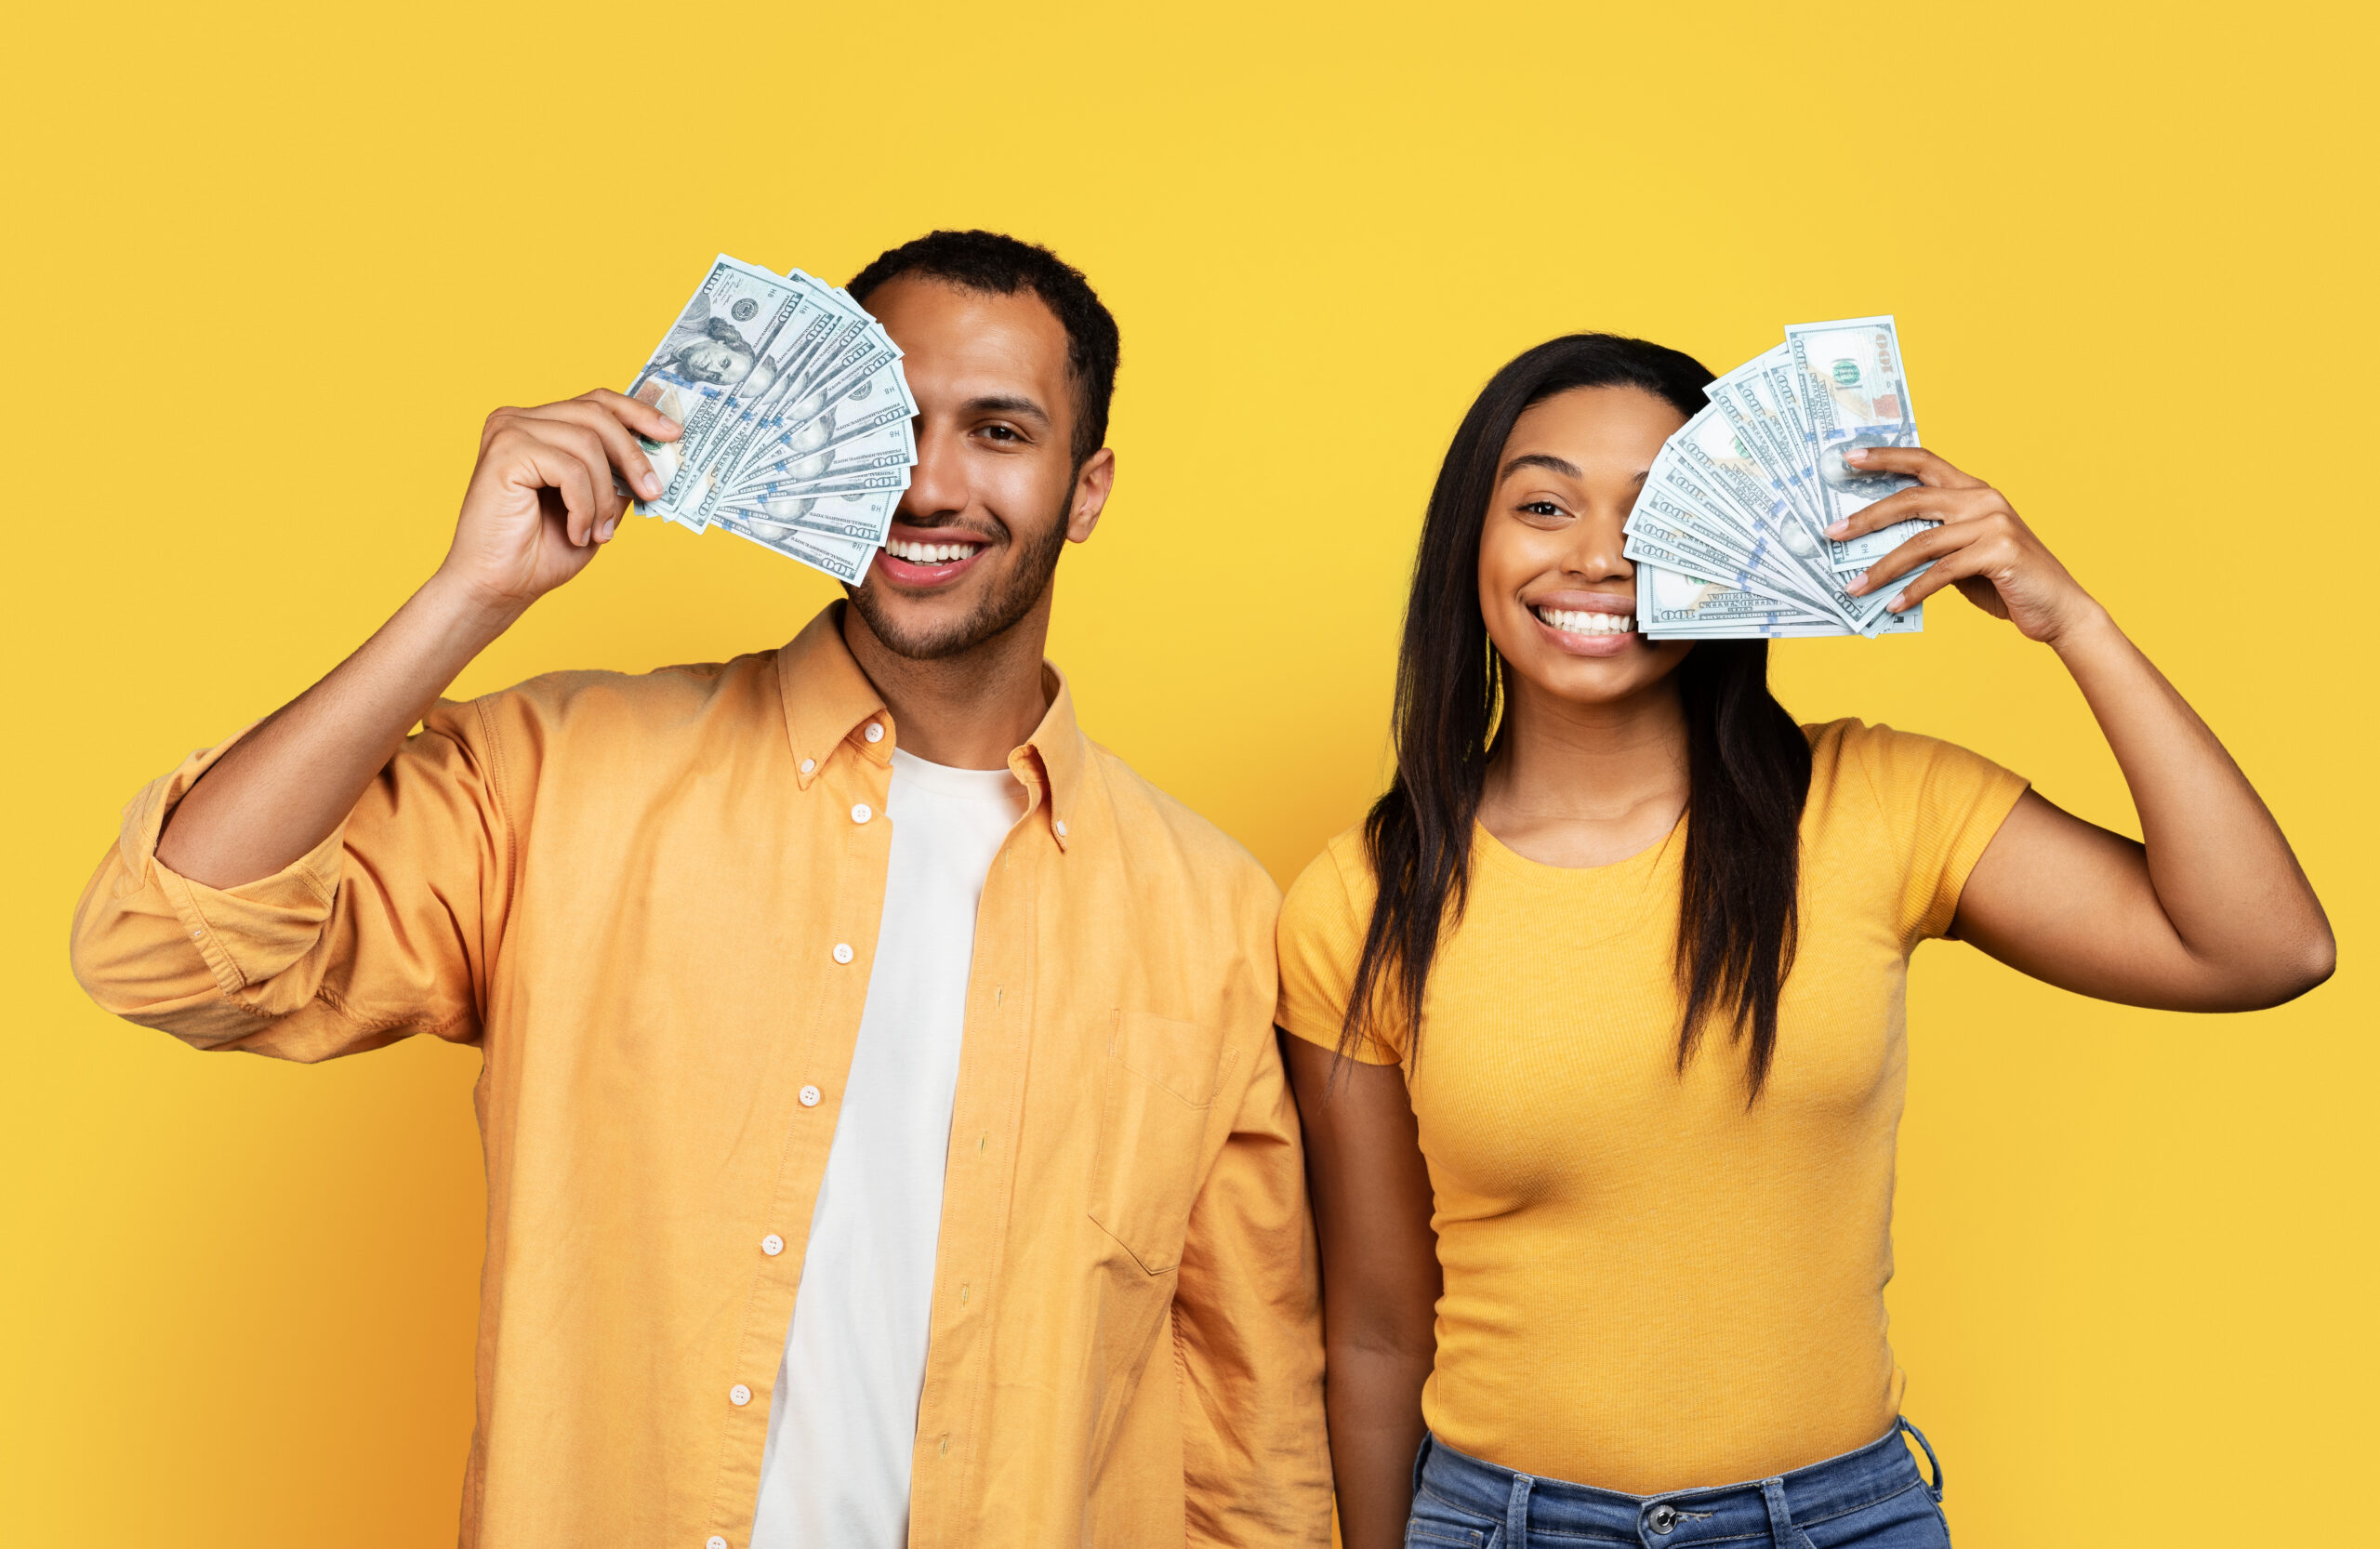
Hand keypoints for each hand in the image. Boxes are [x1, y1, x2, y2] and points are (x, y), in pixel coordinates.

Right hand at [434, 390, 682, 612]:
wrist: (497, 586)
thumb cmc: (540, 552)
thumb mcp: (597, 507)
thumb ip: (618, 477)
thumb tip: (659, 456)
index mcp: (538, 427)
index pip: (596, 402)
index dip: (638, 413)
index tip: (672, 433)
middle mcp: (519, 420)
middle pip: (596, 415)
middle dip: (634, 455)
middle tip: (652, 492)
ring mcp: (508, 431)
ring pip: (587, 443)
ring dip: (604, 496)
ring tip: (600, 532)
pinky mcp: (505, 451)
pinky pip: (570, 469)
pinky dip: (583, 506)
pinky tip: (576, 532)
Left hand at [1838, 446, 2098, 644]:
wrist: (2059, 608)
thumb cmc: (2004, 581)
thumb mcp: (1962, 554)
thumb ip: (1930, 542)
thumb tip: (1873, 549)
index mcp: (1974, 491)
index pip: (1924, 462)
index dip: (1885, 457)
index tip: (1849, 457)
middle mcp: (1984, 498)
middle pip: (1912, 499)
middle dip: (1867, 517)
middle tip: (1832, 532)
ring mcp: (1994, 523)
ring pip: (1921, 541)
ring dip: (1882, 568)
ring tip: (1853, 587)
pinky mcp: (2000, 551)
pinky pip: (1942, 572)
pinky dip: (1913, 591)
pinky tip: (1892, 606)